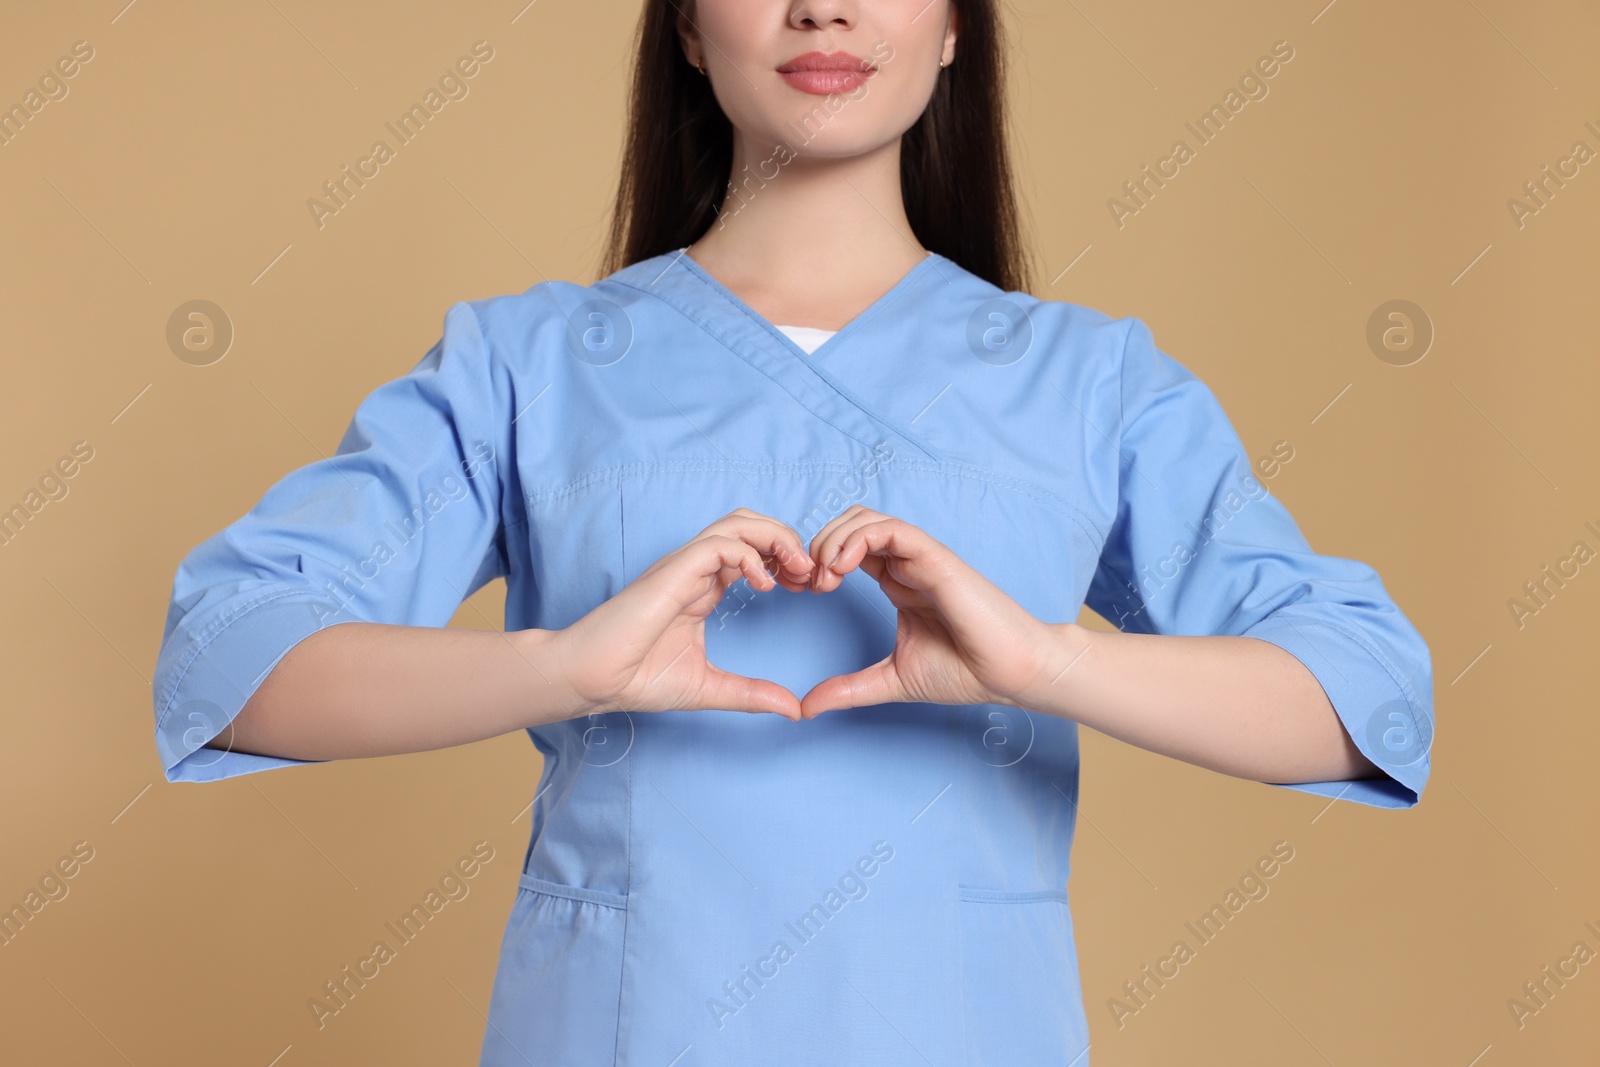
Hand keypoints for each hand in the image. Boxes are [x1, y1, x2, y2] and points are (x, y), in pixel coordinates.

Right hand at [548, 509, 816, 720]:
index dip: (786, 561)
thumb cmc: (635, 679)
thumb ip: (751, 694)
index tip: (807, 587)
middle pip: (750, 524)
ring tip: (796, 570)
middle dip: (788, 540)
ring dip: (776, 538)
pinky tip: (764, 584)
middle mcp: (696, 569)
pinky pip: (719, 544)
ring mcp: (683, 566)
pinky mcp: (672, 571)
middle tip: (810, 573)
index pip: (753, 551)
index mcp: (704, 587)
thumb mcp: (709, 688)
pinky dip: (749, 555)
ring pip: (738, 523)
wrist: (590, 679)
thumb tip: (793, 709)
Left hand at [798, 505, 1054, 717]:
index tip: (804, 592)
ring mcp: (920, 558)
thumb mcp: (890, 681)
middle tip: (810, 583)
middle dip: (818, 545)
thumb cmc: (965, 672)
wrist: (1010, 674)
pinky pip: (891, 529)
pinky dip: (859, 539)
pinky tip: (842, 567)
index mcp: (896, 582)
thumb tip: (807, 707)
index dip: (818, 561)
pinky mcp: (935, 558)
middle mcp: (906, 564)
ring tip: (824, 575)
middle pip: (850, 524)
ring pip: (866, 518)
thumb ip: (849, 689)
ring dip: (834, 539)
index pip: (847, 549)